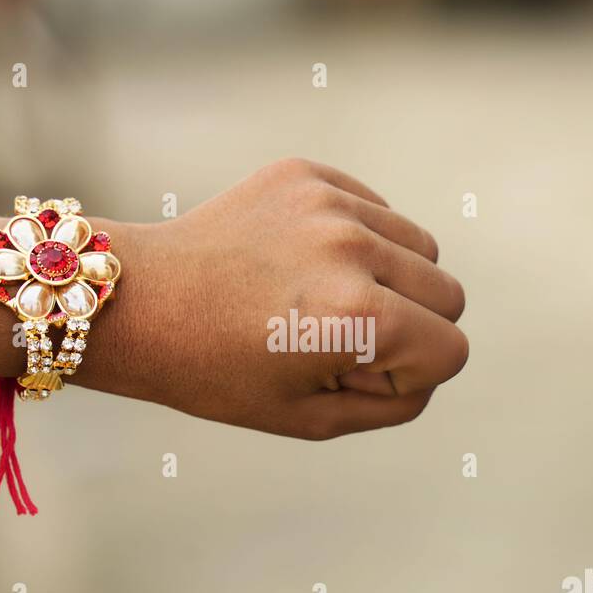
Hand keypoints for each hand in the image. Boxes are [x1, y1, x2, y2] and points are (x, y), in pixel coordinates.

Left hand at [81, 158, 467, 439]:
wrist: (140, 303)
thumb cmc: (219, 373)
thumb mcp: (313, 419)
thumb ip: (398, 400)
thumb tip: (435, 353)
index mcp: (356, 317)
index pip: (452, 350)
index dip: (409, 376)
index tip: (348, 373)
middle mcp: (352, 249)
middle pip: (449, 292)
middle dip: (412, 325)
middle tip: (336, 339)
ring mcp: (329, 203)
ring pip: (421, 245)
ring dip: (390, 278)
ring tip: (321, 297)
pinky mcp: (308, 174)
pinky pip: (378, 209)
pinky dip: (359, 240)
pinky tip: (300, 262)